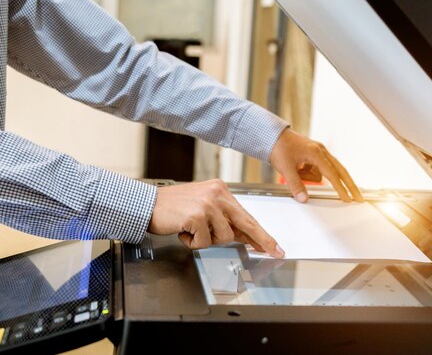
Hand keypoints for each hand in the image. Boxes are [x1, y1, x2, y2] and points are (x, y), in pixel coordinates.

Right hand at [148, 180, 283, 256]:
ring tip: (191, 230)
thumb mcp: (203, 208)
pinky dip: (192, 242)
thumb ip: (224, 219)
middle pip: (246, 223)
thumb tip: (245, 236)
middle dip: (262, 240)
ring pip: (223, 237)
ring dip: (206, 240)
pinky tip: (182, 231)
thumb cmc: (173, 207)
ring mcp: (208, 205)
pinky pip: (204, 242)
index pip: (246, 215)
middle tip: (275, 251)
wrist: (146, 204)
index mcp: (221, 190)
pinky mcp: (197, 216)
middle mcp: (217, 194)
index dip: (260, 233)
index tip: (273, 245)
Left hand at [269, 128, 362, 202]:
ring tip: (295, 171)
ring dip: (310, 177)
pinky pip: (315, 170)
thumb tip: (303, 199)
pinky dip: (307, 174)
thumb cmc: (279, 147)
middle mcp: (321, 151)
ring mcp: (318, 152)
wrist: (271, 135)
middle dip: (348, 185)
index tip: (348, 198)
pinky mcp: (314, 155)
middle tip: (358, 197)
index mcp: (316, 153)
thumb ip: (295, 185)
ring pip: (323, 173)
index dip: (341, 188)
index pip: (332, 174)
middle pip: (340, 171)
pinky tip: (296, 168)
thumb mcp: (286, 168)